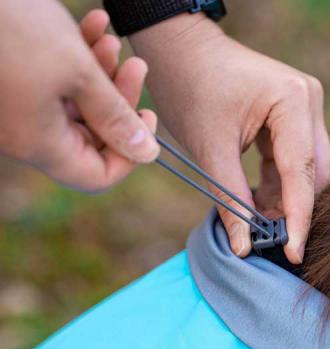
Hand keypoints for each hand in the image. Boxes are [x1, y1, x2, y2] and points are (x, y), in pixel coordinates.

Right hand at [0, 1, 158, 192]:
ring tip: (112, 40)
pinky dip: (78, 57)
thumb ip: (115, 116)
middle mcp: (26, 134)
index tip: (147, 116)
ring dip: (102, 72)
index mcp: (39, 144)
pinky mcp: (14, 84)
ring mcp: (18, 109)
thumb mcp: (77, 72)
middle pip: (92, 136)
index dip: (130, 153)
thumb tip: (148, 154)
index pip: (97, 176)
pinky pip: (56, 83)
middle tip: (135, 64)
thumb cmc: (12, 27)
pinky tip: (94, 24)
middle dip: (119, 99)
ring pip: (77, 104)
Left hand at [129, 13, 329, 263]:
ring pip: (306, 168)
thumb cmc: (189, 88)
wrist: (180, 49)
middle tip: (269, 241)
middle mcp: (309, 100)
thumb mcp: (209, 148)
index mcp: (293, 100)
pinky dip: (278, 182)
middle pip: (314, 171)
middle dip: (294, 208)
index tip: (294, 254)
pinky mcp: (293, 114)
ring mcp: (304, 106)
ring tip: (256, 221)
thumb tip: (244, 247)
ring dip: (285, 197)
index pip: (302, 171)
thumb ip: (230, 199)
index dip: (299, 217)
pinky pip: (294, 158)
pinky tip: (258, 199)